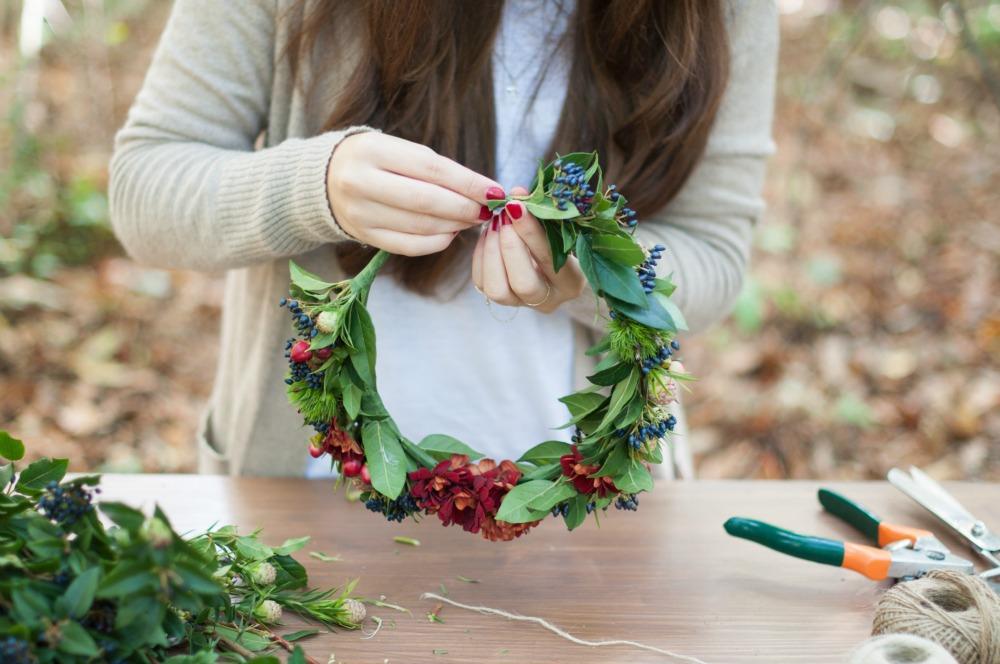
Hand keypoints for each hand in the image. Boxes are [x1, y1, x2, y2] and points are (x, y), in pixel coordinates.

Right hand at [326, 132, 501, 255]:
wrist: (323, 179)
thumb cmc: (374, 160)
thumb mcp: (396, 149)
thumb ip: (435, 168)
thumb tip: (481, 191)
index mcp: (373, 150)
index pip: (432, 169)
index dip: (468, 182)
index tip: (494, 191)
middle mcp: (361, 182)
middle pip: (427, 201)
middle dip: (465, 208)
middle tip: (488, 210)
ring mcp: (360, 212)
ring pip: (420, 226)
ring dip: (455, 225)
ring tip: (472, 219)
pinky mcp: (363, 235)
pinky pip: (408, 246)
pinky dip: (436, 242)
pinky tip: (450, 233)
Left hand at [472, 187, 585, 313]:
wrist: (551, 256)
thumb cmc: (561, 236)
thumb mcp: (558, 225)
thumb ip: (540, 212)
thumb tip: (517, 193)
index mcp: (571, 282)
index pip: (550, 260)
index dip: (531, 233)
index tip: (517, 207)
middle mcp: (548, 300)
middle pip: (523, 283)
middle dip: (509, 248)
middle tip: (503, 218)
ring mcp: (521, 303)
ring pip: (497, 290)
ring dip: (491, 253)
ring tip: (493, 224)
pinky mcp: (500, 298)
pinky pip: (481, 283)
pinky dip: (481, 255)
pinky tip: (487, 234)